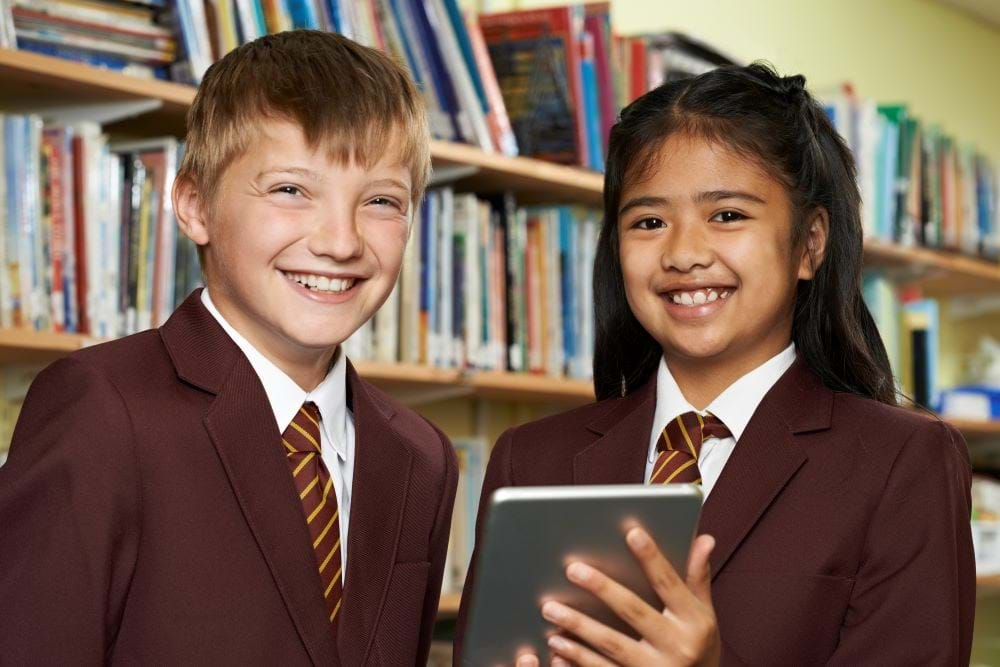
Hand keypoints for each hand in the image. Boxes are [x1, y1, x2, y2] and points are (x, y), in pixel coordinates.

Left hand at [540, 529, 719, 666]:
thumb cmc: (699, 648)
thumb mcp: (705, 615)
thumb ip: (698, 578)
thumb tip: (704, 539)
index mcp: (694, 622)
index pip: (669, 583)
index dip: (652, 558)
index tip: (632, 533)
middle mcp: (676, 646)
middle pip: (633, 610)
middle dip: (602, 588)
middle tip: (573, 569)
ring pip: (611, 644)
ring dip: (579, 626)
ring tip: (550, 608)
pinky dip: (577, 659)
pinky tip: (557, 647)